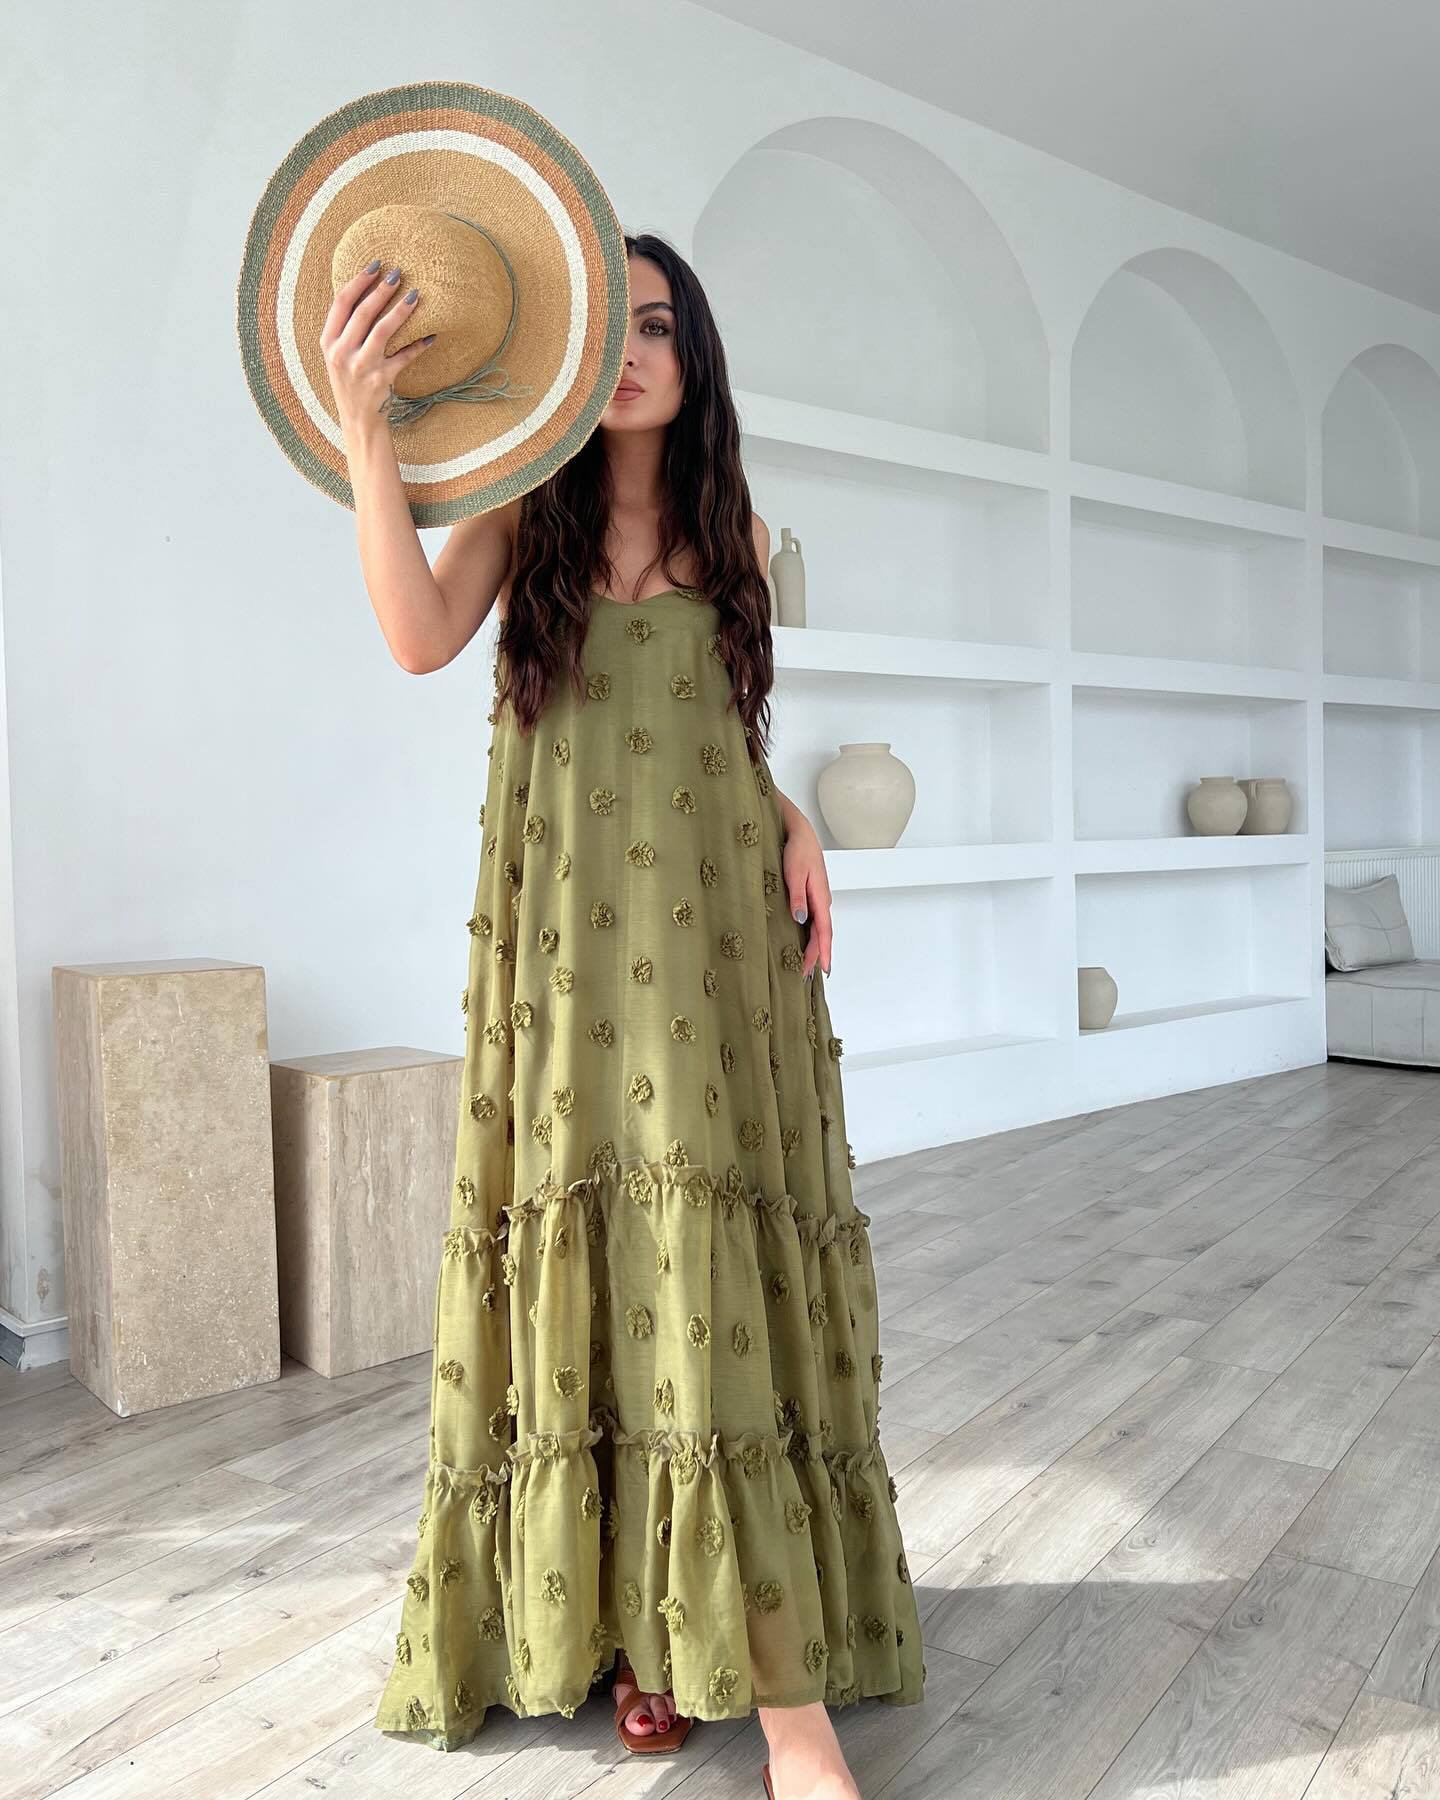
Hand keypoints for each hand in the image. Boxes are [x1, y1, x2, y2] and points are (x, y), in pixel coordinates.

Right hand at [319, 262, 433, 438]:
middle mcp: (341, 353)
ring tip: (414, 295)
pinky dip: (418, 345)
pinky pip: (404, 357)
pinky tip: (431, 335)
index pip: (341, 303)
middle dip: (381, 290)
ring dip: (400, 310)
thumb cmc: (351, 381)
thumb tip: (368, 292)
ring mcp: (361, 367)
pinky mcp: (381, 380)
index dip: (358, 281)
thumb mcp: (337, 354)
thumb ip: (345, 329)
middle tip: (398, 273)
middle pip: (363, 313)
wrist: (358, 420)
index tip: (375, 265)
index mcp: (327, 342)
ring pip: (382, 331)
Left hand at [782, 815, 832, 977]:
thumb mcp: (794, 873)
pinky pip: (813, 921)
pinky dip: (810, 936)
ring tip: (805, 966)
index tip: (824, 969)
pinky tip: (804, 942)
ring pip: (818, 930)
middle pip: (822, 935)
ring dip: (813, 948)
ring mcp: (817, 899)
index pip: (824, 931)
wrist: (800, 833)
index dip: (823, 952)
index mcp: (821, 897)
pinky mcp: (811, 896)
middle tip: (805, 976)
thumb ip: (798, 897)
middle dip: (815, 956)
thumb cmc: (797, 850)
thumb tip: (801, 920)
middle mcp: (822, 901)